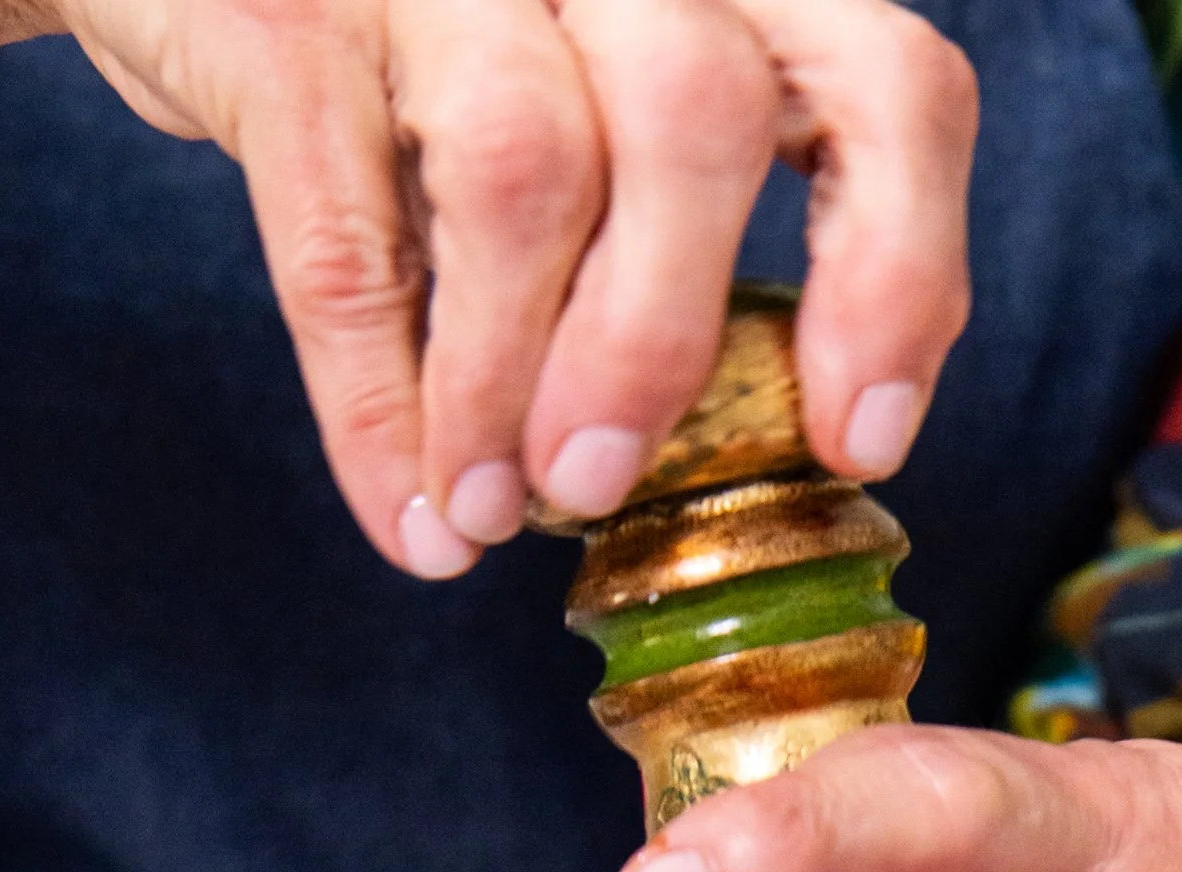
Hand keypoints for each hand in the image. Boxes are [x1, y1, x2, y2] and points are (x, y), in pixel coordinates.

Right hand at [0, 0, 973, 573]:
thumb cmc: (422, 59)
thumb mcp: (589, 96)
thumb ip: (684, 211)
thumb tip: (774, 440)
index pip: (884, 80)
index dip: (899, 268)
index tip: (861, 438)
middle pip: (702, 111)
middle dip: (663, 339)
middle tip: (600, 489)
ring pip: (527, 164)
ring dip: (510, 381)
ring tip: (488, 509)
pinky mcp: (282, 11)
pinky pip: (345, 234)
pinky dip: (378, 403)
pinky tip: (405, 512)